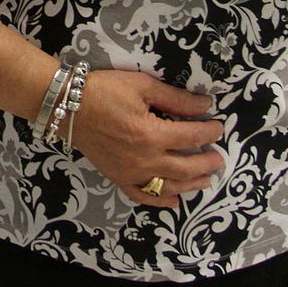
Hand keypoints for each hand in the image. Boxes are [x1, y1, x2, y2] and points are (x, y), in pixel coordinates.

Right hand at [69, 70, 225, 207]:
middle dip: (206, 163)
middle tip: (218, 158)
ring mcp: (131, 173)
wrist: (68, 106)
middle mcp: (144, 159)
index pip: (191, 137)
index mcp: (152, 134)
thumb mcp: (142, 86)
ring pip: (169, 186)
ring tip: (206, 180)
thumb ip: (175, 99)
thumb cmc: (104, 90)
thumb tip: (204, 105)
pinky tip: (174, 201)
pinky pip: (142, 195)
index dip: (208, 132)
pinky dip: (160, 200)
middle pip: (185, 167)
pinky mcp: (118, 178)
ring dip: (191, 184)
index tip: (218, 127)